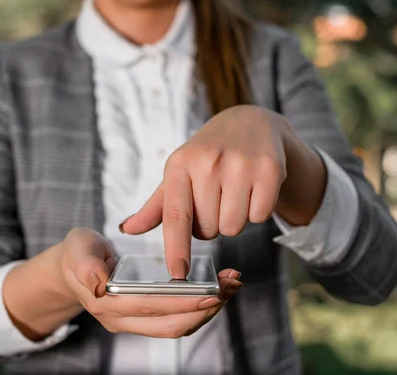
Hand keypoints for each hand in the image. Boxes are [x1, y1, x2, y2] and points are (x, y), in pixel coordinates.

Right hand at [61, 227, 242, 337]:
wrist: (72, 269)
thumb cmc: (79, 253)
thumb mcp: (78, 249)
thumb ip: (85, 264)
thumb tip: (98, 283)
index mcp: (107, 302)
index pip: (151, 306)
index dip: (183, 302)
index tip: (212, 291)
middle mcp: (121, 319)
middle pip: (170, 324)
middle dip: (205, 308)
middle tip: (231, 286)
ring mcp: (133, 323)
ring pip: (176, 327)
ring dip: (207, 310)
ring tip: (231, 287)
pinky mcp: (144, 319)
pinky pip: (175, 321)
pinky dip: (199, 309)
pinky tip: (216, 291)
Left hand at [119, 105, 326, 277]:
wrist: (249, 123)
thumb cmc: (206, 155)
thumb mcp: (178, 173)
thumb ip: (156, 206)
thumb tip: (126, 229)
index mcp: (179, 165)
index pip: (176, 215)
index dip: (177, 248)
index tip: (178, 274)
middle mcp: (208, 162)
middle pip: (208, 229)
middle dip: (211, 223)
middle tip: (215, 197)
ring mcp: (241, 164)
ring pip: (234, 227)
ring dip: (234, 219)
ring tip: (233, 192)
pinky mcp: (270, 168)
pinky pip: (260, 216)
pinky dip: (257, 210)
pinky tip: (253, 188)